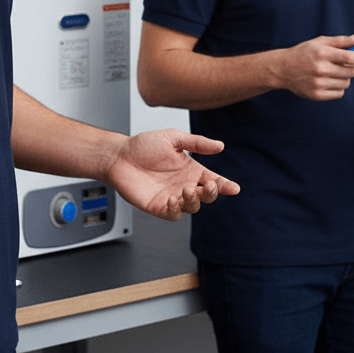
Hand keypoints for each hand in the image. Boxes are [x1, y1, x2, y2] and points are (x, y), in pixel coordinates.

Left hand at [105, 129, 239, 220]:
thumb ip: (196, 143)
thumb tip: (220, 145)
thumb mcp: (173, 138)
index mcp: (191, 170)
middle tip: (208, 185)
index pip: (213, 180)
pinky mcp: (159, 207)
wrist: (120, 155)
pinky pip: (173, 214)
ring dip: (194, 201)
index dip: (225, 185)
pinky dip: (177, 209)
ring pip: (192, 207)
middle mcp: (184, 185)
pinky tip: (174, 199)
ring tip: (187, 189)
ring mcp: (172, 197)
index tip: (234, 188)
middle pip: (206, 196)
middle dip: (211, 193)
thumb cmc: (144, 145)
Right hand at [273, 34, 353, 100]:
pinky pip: (339, 93)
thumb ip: (339, 41)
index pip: (349, 57)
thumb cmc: (302, 53)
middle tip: (345, 63)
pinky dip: (338, 88)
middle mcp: (321, 69)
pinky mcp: (317, 95)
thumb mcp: (319, 42)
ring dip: (344, 78)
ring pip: (346, 83)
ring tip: (333, 72)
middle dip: (352, 67)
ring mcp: (319, 83)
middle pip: (351, 71)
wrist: (283, 69)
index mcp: (322, 53)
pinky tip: (329, 81)